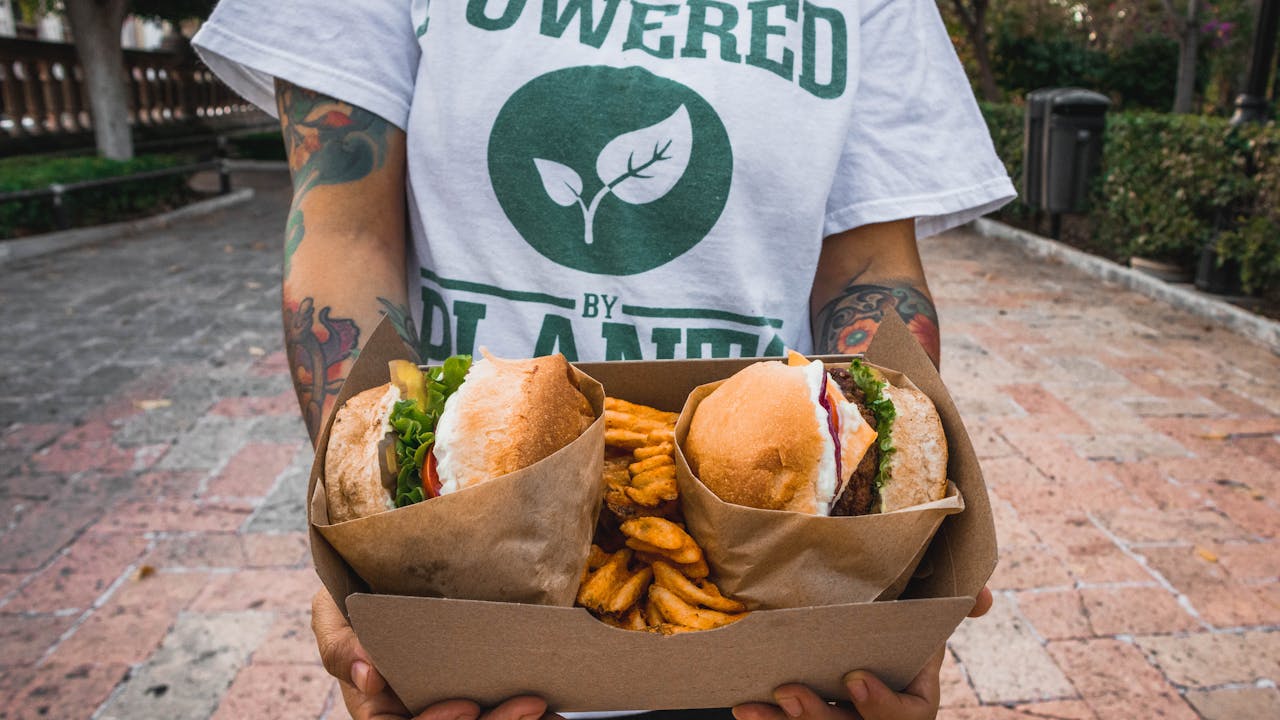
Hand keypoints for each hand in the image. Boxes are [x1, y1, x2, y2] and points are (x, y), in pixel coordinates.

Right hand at [312, 590, 557, 719]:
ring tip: (545, 706)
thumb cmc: (350, 596)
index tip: (466, 706)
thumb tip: (367, 676)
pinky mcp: (479, 689)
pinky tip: (557, 712)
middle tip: (529, 704)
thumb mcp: (332, 612)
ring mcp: (449, 702)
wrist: (379, 575)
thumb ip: (338, 642)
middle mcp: (415, 712)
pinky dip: (533, 718)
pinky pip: (502, 712)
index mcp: (379, 707)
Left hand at [732, 586, 992, 719]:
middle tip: (789, 690)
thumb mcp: (927, 612)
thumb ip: (954, 603)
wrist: (865, 634)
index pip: (907, 718)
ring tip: (754, 704)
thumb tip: (982, 597)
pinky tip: (745, 707)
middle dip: (819, 718)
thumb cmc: (898, 624)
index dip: (882, 706)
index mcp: (915, 701)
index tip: (855, 678)